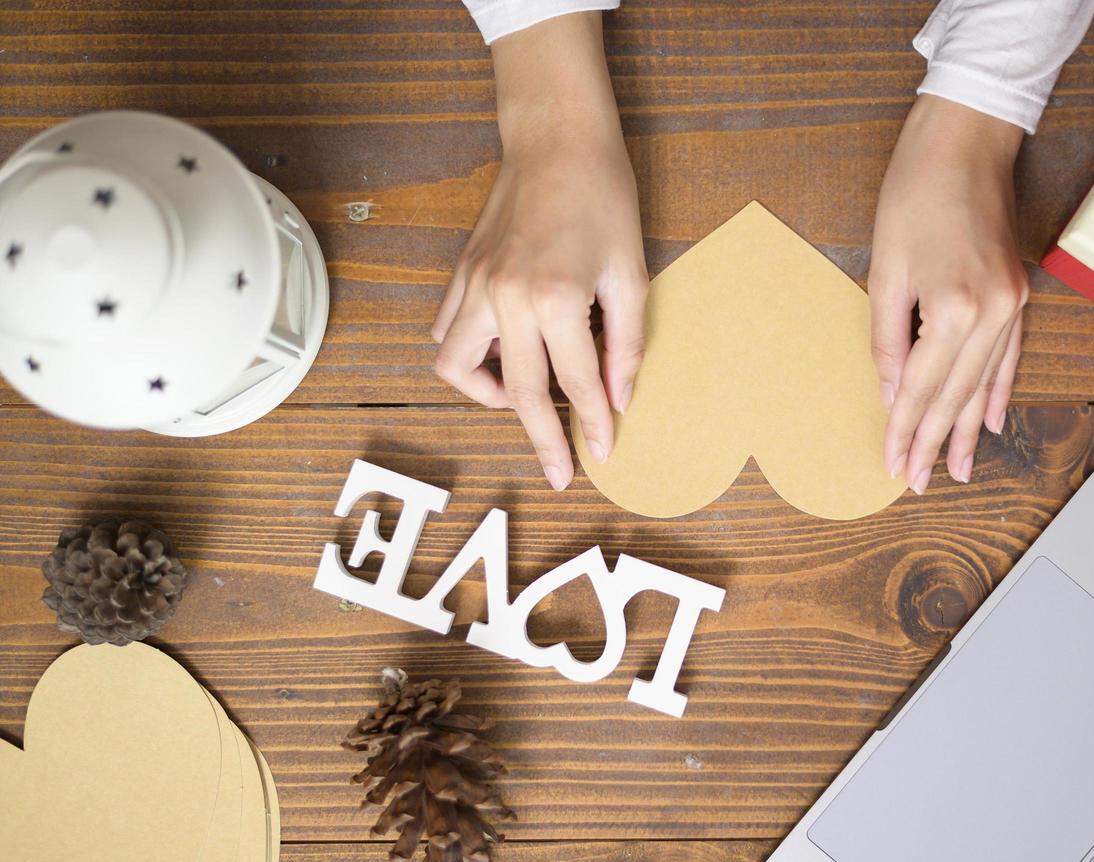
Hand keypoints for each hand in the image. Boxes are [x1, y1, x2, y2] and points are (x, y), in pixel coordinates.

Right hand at [432, 13, 647, 489]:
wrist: (557, 140)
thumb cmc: (604, 199)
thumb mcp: (631, 273)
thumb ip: (625, 343)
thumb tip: (618, 399)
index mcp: (557, 299)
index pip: (577, 384)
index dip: (591, 425)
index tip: (602, 454)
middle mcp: (507, 299)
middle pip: (517, 394)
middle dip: (542, 440)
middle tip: (558, 472)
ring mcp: (476, 286)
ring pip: (456, 367)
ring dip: (487, 395)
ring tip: (520, 397)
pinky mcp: (461, 273)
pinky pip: (446, 331)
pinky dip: (467, 355)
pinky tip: (499, 355)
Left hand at [869, 95, 1028, 493]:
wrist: (965, 141)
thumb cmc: (914, 194)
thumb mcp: (884, 270)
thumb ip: (888, 340)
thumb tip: (894, 394)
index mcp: (953, 308)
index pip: (923, 388)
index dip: (904, 430)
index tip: (892, 464)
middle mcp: (992, 313)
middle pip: (957, 395)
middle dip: (934, 442)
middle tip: (918, 482)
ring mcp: (1012, 305)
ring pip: (986, 384)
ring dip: (968, 430)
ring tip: (956, 470)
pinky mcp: (1020, 295)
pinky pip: (1010, 357)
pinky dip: (999, 393)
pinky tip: (992, 424)